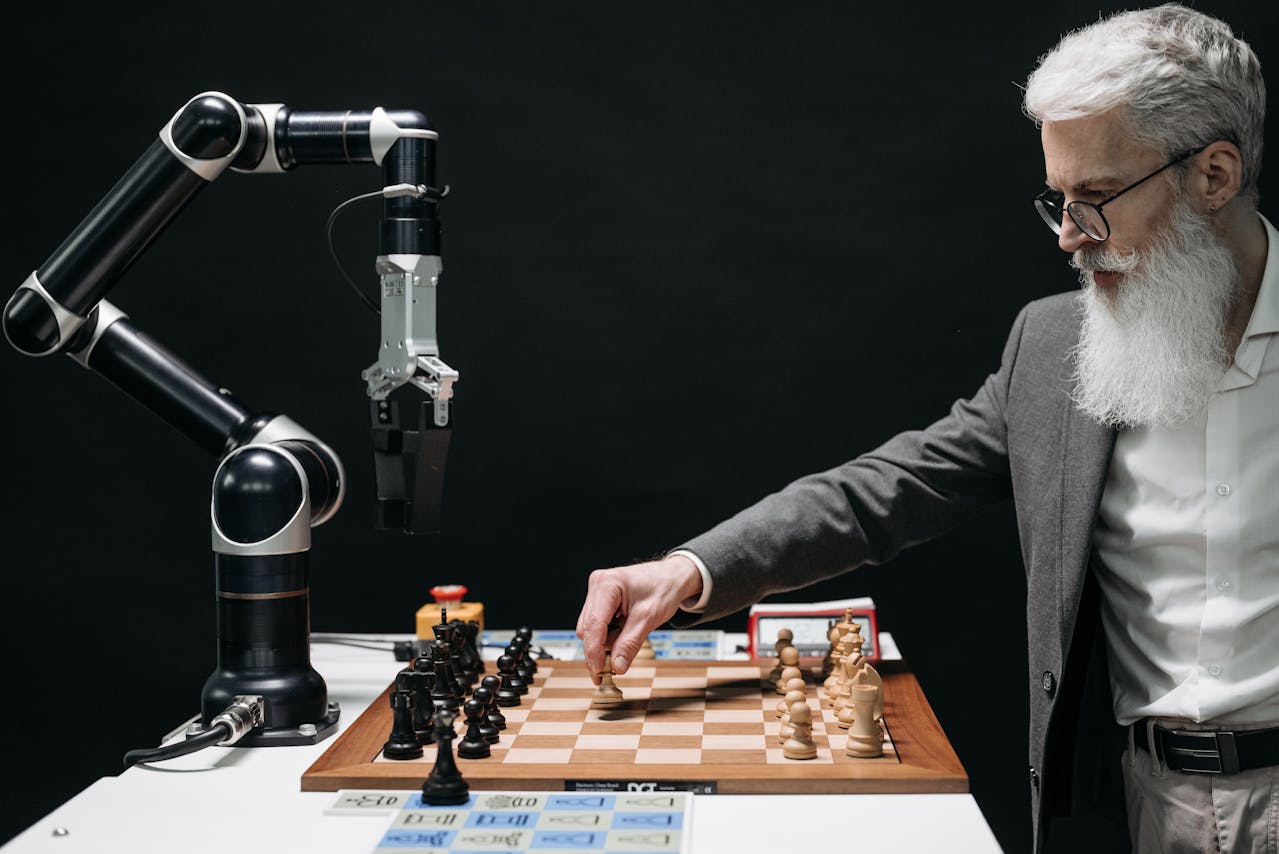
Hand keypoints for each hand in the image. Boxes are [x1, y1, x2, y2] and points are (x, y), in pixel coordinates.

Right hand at [576, 554, 702, 681]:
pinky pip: (598, 625)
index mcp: (607, 584)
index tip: (600, 672)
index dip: (594, 652)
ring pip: (591, 629)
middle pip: (587, 629)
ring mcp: (597, 592)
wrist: (672, 577)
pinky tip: (624, 631)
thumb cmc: (663, 588)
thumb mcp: (649, 618)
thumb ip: (630, 643)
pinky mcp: (600, 600)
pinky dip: (609, 636)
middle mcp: (597, 585)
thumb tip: (617, 667)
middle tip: (614, 669)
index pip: (594, 624)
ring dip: (606, 643)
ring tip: (629, 637)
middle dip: (600, 650)